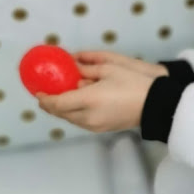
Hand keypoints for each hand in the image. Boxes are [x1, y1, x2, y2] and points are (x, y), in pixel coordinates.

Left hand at [36, 50, 168, 132]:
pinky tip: (78, 102)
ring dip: (63, 109)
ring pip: (70, 119)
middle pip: (61, 113)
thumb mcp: (110, 68)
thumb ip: (87, 66)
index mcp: (88, 101)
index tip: (37, 91)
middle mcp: (87, 117)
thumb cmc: (133, 82)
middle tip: (47, 92)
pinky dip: (74, 112)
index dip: (45, 98)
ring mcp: (94, 126)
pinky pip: (81, 121)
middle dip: (52, 104)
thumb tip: (72, 64)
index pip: (57, 103)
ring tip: (63, 95)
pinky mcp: (102, 129)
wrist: (155, 103)